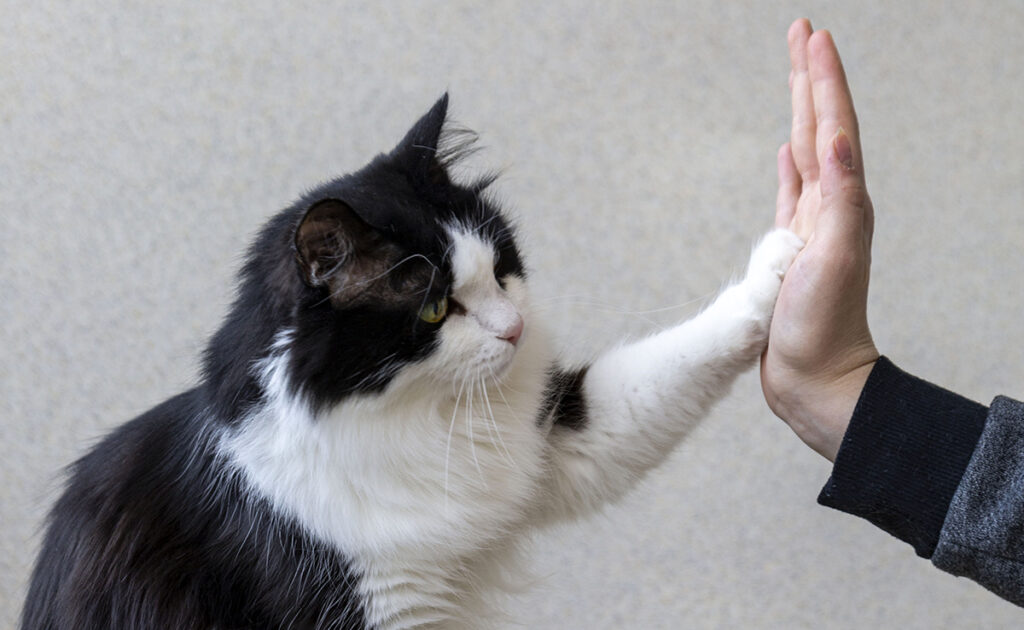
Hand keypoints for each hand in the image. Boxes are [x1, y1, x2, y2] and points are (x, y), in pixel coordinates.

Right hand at [760, 19, 879, 460]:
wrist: (814, 379)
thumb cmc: (822, 329)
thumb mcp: (834, 258)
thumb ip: (837, 198)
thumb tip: (832, 139)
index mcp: (841, 204)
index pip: (832, 127)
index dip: (822, 80)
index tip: (811, 37)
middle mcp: (828, 208)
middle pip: (818, 128)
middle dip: (810, 79)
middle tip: (801, 34)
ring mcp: (808, 228)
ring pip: (803, 154)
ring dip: (799, 112)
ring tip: (795, 77)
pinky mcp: (787, 251)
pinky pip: (789, 195)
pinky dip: (788, 167)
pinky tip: (785, 153)